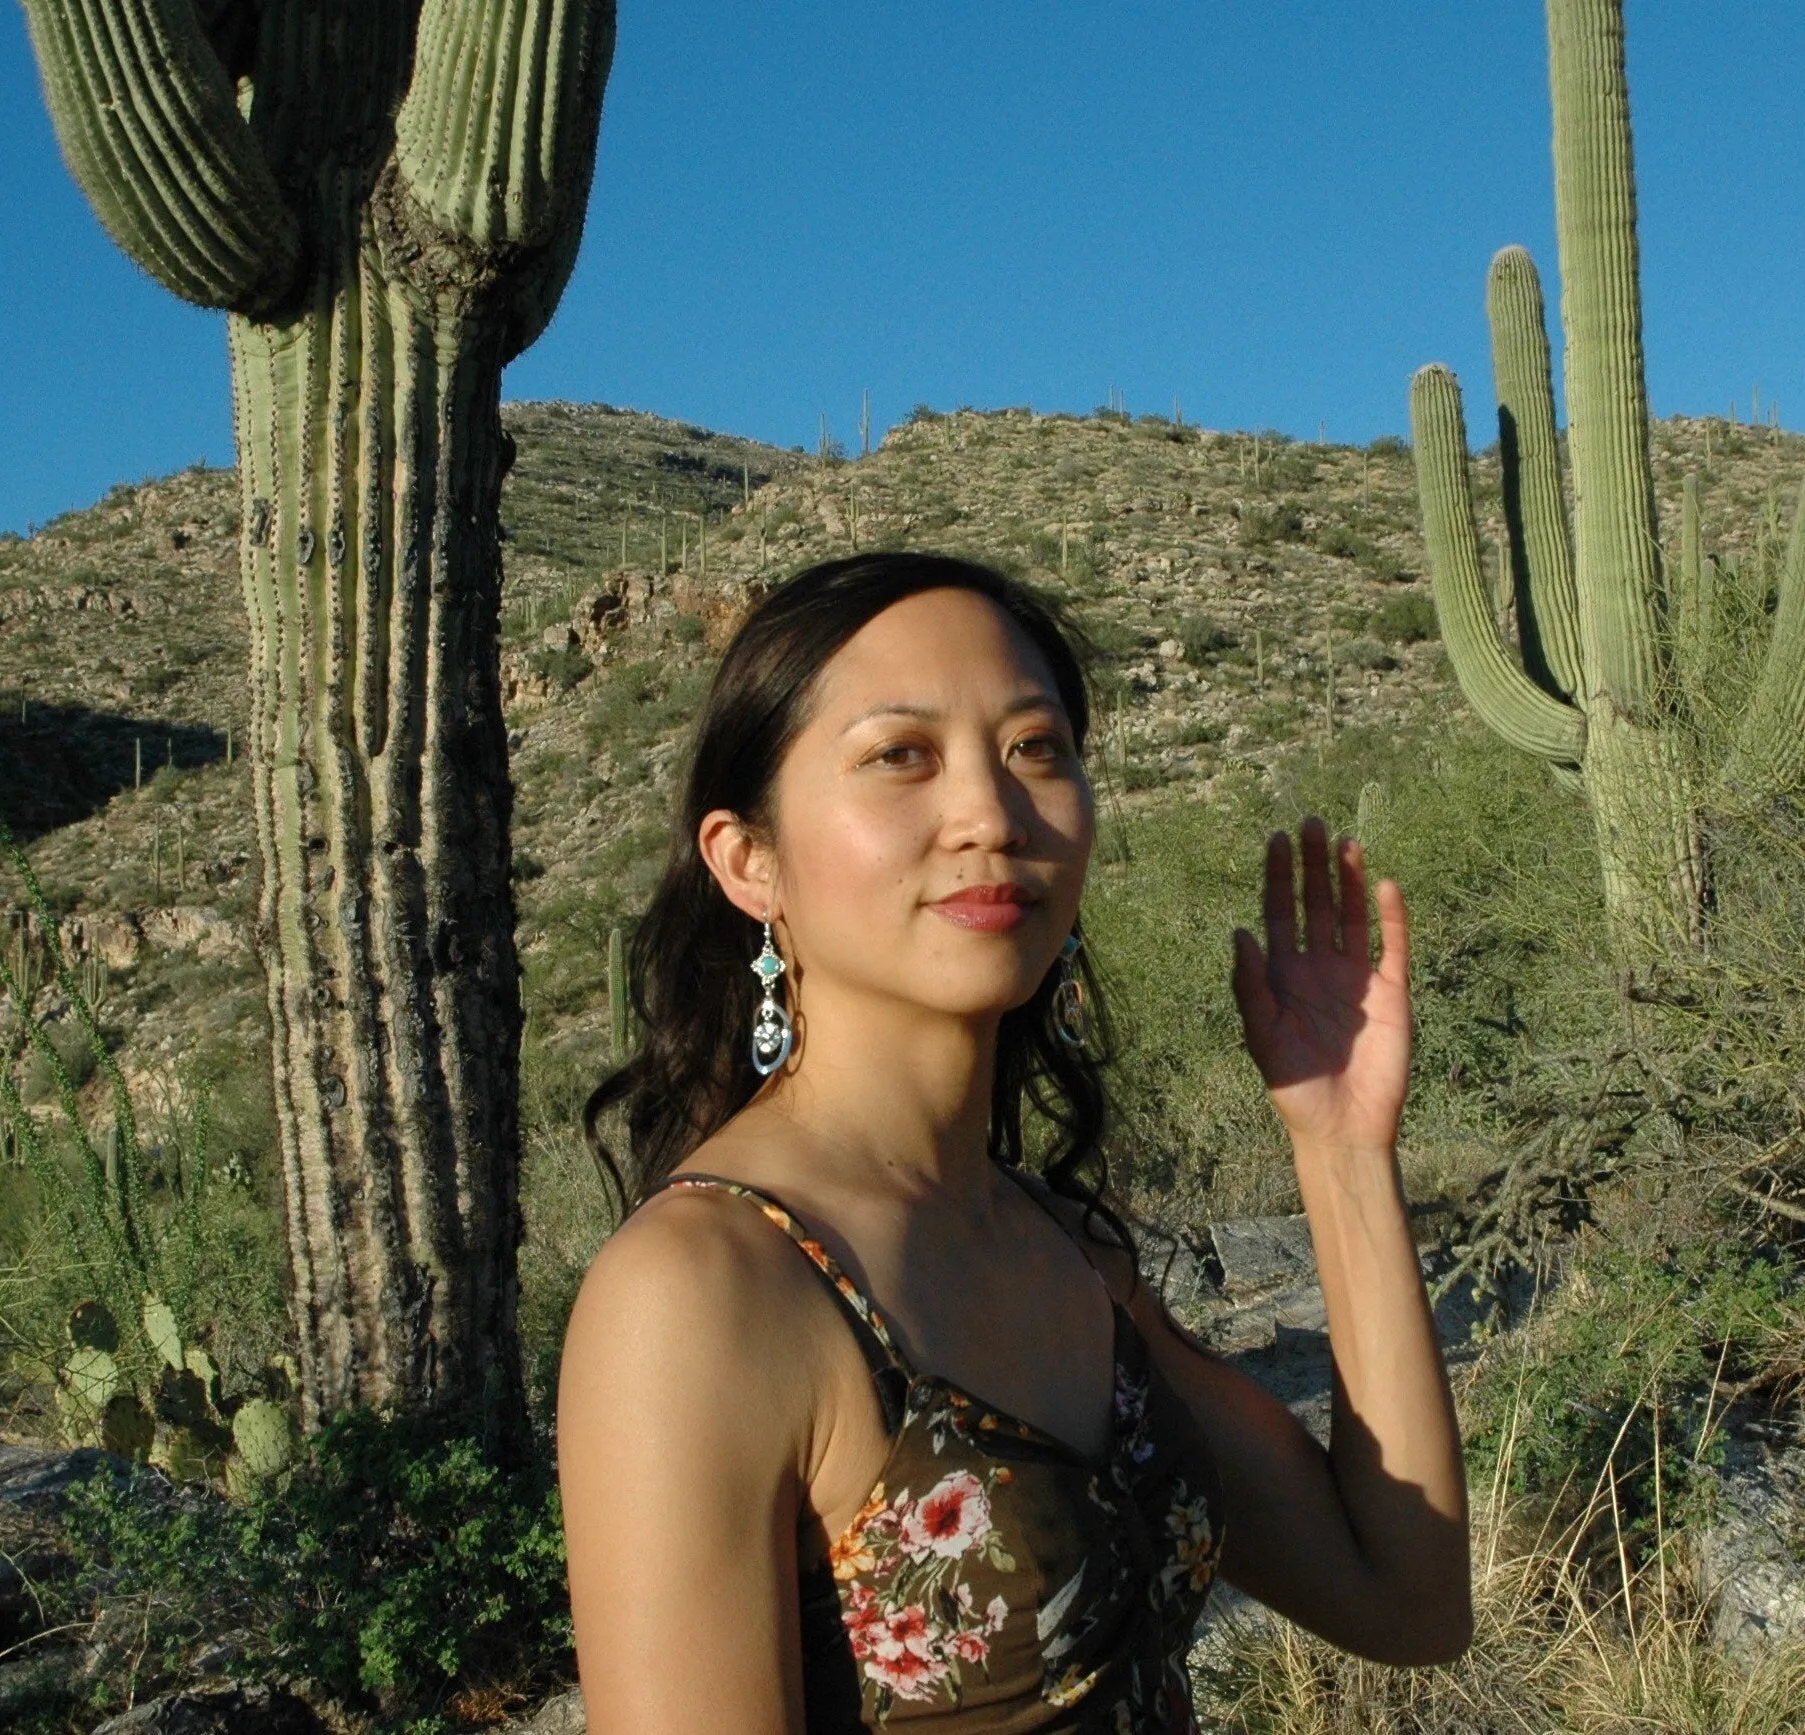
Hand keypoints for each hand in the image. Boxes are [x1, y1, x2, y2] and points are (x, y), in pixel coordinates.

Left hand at [1231, 817, 1411, 1158]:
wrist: (1340, 1126)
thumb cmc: (1294, 1085)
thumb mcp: (1261, 1033)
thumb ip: (1250, 984)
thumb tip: (1239, 931)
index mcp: (1284, 974)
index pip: (1280, 913)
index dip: (1279, 877)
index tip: (1276, 838)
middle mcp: (1320, 968)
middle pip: (1317, 904)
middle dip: (1313, 866)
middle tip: (1310, 823)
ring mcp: (1356, 979)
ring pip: (1353, 917)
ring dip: (1349, 880)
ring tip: (1345, 841)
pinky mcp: (1391, 995)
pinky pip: (1391, 948)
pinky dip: (1390, 918)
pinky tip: (1385, 886)